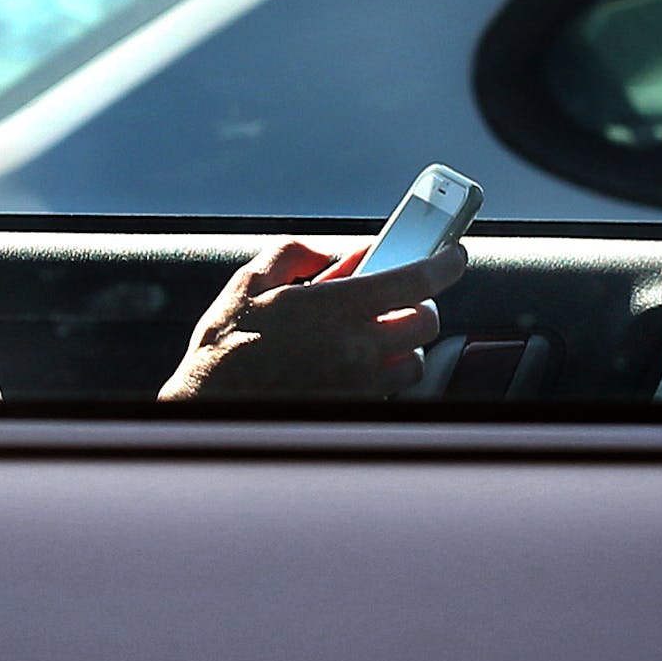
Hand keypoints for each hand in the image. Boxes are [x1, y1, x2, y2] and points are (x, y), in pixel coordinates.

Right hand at [158, 240, 467, 399]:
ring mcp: (358, 384)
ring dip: (403, 344)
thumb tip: (334, 250)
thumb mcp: (251, 280)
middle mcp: (356, 348)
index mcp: (335, 308)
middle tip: (400, 299)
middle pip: (426, 322)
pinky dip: (385, 373)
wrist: (208, 406)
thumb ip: (298, 252)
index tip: (453, 255)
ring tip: (373, 336)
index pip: (416, 280)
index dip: (445, 263)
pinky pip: (391, 389)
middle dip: (419, 305)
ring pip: (414, 361)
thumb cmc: (225, 345)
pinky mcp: (354, 410)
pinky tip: (355, 363)